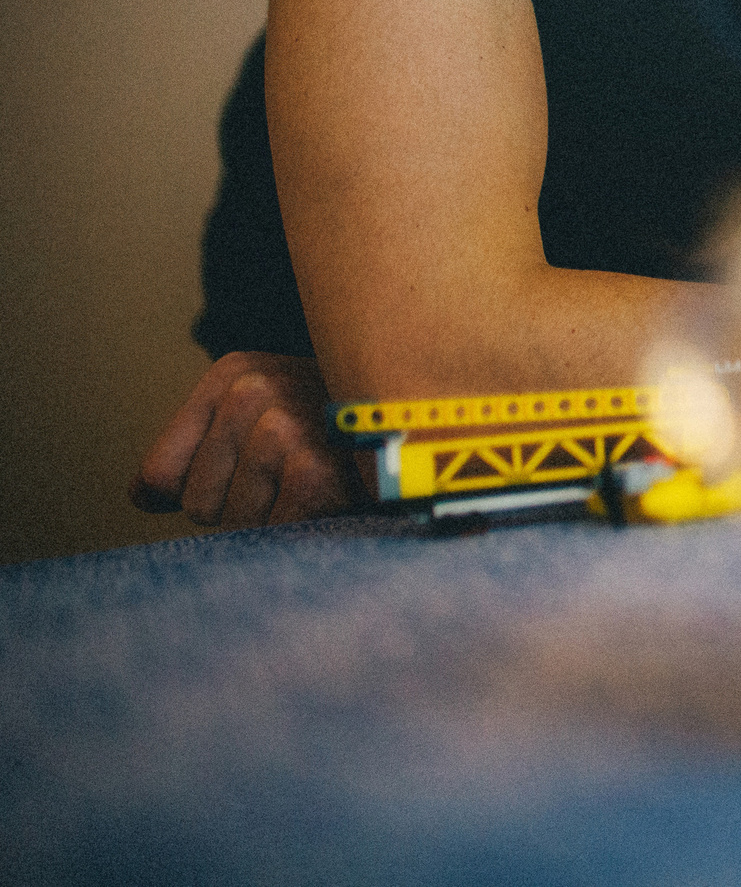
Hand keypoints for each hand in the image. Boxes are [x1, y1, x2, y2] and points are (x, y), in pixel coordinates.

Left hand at [131, 351, 365, 527]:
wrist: (431, 425)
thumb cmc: (335, 432)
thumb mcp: (261, 417)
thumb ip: (193, 451)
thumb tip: (144, 494)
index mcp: (234, 373)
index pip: (162, 474)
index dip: (204, 490)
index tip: (252, 474)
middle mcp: (254, 389)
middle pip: (194, 502)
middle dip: (239, 508)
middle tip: (295, 478)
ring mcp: (285, 428)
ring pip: (231, 522)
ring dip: (273, 521)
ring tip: (317, 486)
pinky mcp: (314, 472)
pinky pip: (271, 531)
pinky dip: (299, 531)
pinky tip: (330, 502)